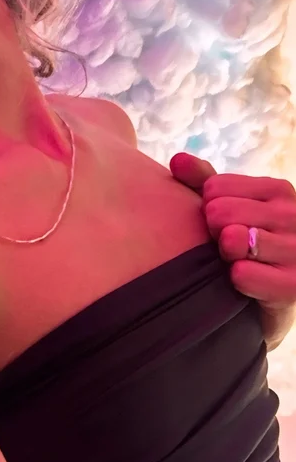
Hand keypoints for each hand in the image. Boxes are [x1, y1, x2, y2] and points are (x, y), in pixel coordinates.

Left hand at [170, 152, 295, 343]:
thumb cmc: (244, 248)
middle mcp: (293, 214)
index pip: (214, 187)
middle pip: (220, 212)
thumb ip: (202, 182)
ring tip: (236, 264)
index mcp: (278, 190)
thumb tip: (177, 160)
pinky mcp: (294, 285)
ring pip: (233, 240)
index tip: (220, 226)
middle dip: (213, 233)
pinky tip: (241, 285)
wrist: (270, 301)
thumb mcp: (226, 208)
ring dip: (224, 257)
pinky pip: (243, 273)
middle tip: (226, 249)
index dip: (206, 209)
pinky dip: (234, 281)